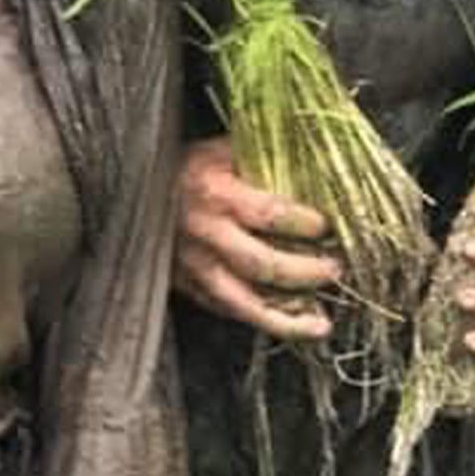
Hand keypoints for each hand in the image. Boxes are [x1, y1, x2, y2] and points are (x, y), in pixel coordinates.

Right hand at [172, 135, 335, 340]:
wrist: (138, 193)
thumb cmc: (189, 168)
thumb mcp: (222, 150)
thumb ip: (264, 157)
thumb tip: (320, 160)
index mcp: (215, 193)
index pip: (268, 213)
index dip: (303, 223)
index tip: (328, 226)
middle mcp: (205, 234)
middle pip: (262, 263)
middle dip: (305, 271)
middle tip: (336, 268)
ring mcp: (194, 267)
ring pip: (245, 303)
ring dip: (288, 317)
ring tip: (322, 323)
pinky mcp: (189, 288)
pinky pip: (231, 311)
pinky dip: (264, 321)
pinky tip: (294, 325)